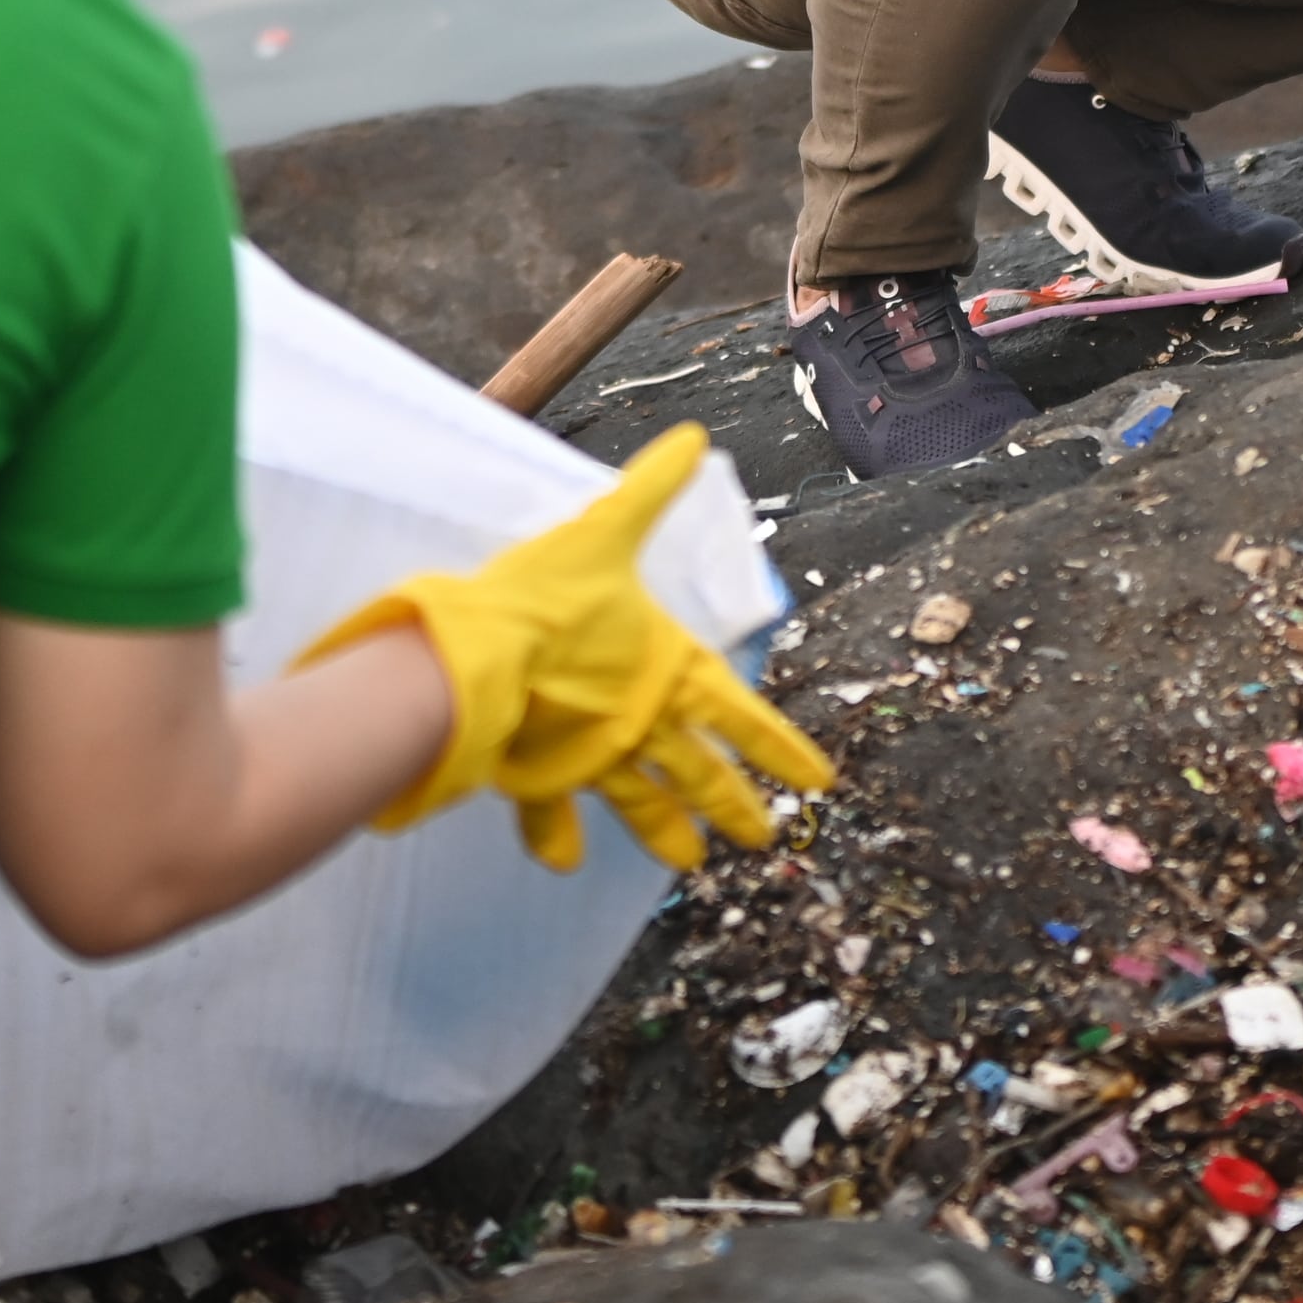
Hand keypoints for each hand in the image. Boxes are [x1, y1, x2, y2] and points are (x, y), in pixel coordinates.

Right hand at [294, 424, 832, 871]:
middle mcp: (644, 725)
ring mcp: (596, 756)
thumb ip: (651, 488)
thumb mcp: (605, 530)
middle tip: (766, 837)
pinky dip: (555, 836)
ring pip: (643, 805)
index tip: (820, 785)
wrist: (481, 650)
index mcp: (670, 673)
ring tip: (690, 864)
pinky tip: (562, 865)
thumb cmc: (548, 591)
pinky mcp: (546, 771)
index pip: (745, 718)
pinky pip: (552, 812)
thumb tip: (694, 438)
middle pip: (703, 775)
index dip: (784, 749)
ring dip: (667, 834)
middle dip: (737, 805)